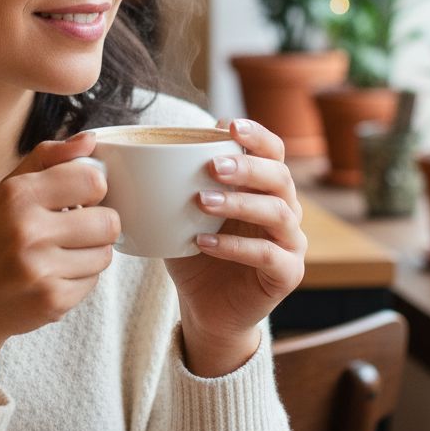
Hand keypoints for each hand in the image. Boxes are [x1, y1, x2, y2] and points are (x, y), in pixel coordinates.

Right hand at [0, 132, 119, 397]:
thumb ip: (47, 159)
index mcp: (17, 194)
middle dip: (97, 225)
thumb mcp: (2, 192)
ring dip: (89, 254)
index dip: (92, 189)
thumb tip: (90, 140)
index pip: (93, 180)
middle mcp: (28, 229)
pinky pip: (93, 283)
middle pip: (109, 221)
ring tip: (59, 254)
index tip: (78, 198)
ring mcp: (40, 268)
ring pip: (105, 254)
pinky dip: (78, 280)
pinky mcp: (51, 301)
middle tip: (73, 230)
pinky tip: (51, 277)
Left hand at [165, 119, 306, 370]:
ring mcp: (290, 242)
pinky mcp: (287, 273)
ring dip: (239, 202)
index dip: (257, 135)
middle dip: (247, 167)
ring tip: (202, 202)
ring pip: (278, 212)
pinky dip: (236, 246)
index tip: (229, 125)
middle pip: (279, 176)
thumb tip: (139, 147)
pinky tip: (204, 242)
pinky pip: (268, 255)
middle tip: (213, 166)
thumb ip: (176, 179)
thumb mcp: (183, 209)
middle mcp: (284, 208)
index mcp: (263, 185)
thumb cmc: (195, 247)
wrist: (205, 305)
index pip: (272, 151)